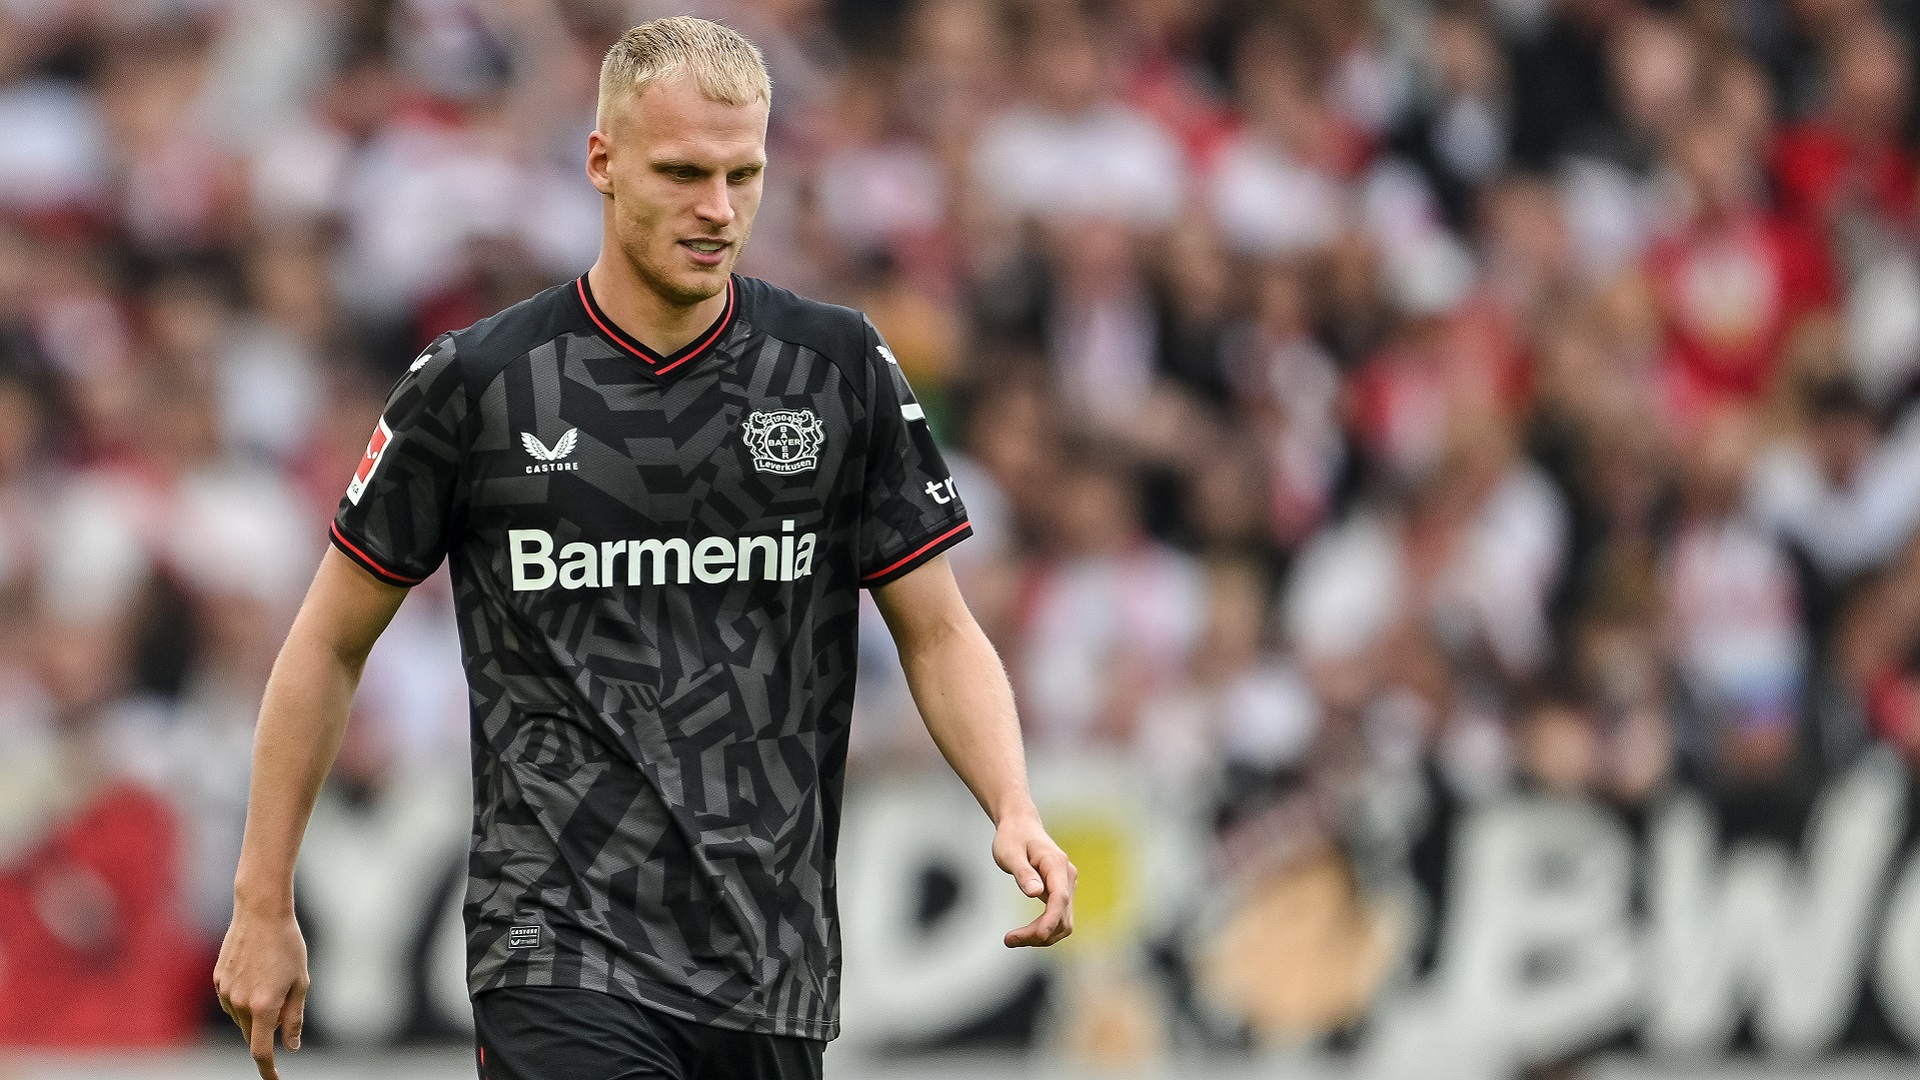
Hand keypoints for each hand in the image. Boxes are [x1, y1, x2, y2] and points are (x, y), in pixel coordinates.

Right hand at [213, 906, 309, 1079]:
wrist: (261, 913)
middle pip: (252, 1033)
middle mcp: (239, 1002)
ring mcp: (225, 991)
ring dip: (256, 1014)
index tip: (274, 1078)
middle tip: (285, 1000)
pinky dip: (244, 1000)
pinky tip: (256, 975)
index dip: (268, 1068)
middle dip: (267, 1030)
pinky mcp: (217, 980)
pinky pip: (231, 1002)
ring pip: (240, 1019)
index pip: (261, 1050)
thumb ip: (294, 1018)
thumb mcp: (300, 982)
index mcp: (263, 1005)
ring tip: (272, 980)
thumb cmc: (287, 946)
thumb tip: (291, 1047)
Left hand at [993, 814, 1075, 946]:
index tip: (1036, 936)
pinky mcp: (1061, 892)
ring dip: (1042, 936)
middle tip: (1008, 940)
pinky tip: (1024, 934)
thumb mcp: (1010, 853)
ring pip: (1062, 922)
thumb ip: (1023, 873)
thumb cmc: (1012, 838)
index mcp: (1056, 865)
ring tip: (1012, 939)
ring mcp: (1067, 885)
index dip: (1050, 921)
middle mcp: (1067, 876)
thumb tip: (1035, 893)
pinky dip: (1043, 929)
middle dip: (1040, 934)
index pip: (1060, 899)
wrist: (1021, 825)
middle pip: (1062, 916)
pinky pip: (1058, 917)